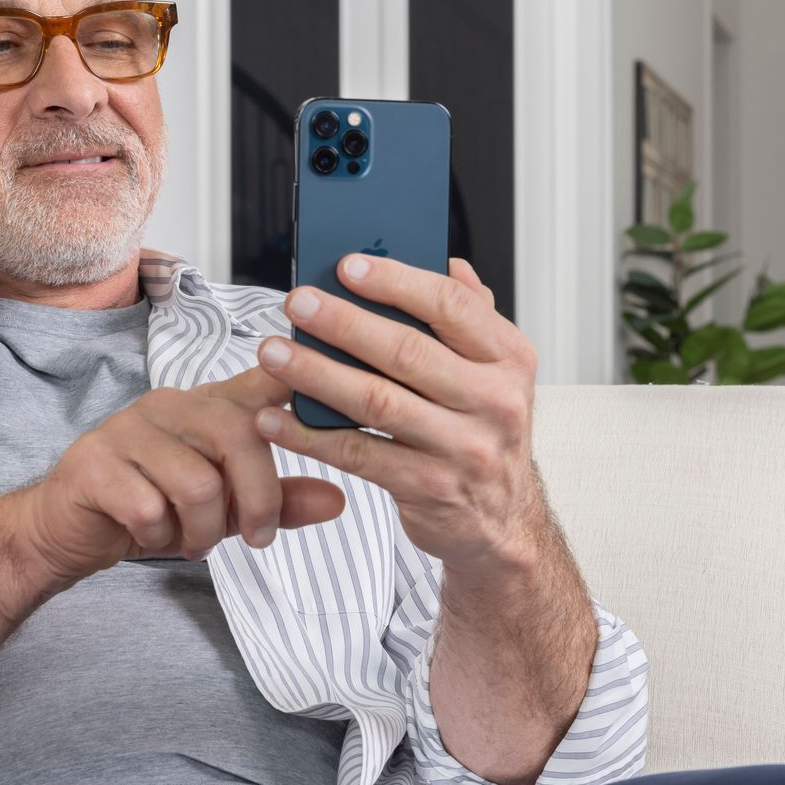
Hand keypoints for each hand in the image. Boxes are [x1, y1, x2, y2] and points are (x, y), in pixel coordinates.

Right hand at [2, 365, 346, 586]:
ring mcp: (128, 429)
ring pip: (197, 483)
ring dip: (202, 530)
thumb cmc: (152, 509)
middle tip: (254, 538)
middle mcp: (170, 405)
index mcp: (206, 407)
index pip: (259, 380)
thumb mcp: (225, 509)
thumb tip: (337, 499)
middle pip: (240, 438)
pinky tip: (149, 535)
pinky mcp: (93, 462)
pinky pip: (148, 506)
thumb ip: (278, 501)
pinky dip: (158, 536)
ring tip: (190, 541)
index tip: (323, 381)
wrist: (67, 531)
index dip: (292, 377)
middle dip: (259, 500)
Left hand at [252, 255, 545, 576]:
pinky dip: (310, 435)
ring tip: (274, 354)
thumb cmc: (485, 433)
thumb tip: (448, 263)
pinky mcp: (429, 488)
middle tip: (297, 303)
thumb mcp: (496, 372)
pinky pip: (358, 454)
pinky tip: (276, 418)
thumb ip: (472, 318)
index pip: (452, 306)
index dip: (396, 282)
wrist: (501, 522)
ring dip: (317, 374)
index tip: (347, 266)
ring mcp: (464, 448)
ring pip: (377, 402)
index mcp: (509, 359)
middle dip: (343, 323)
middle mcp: (495, 402)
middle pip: (408, 352)